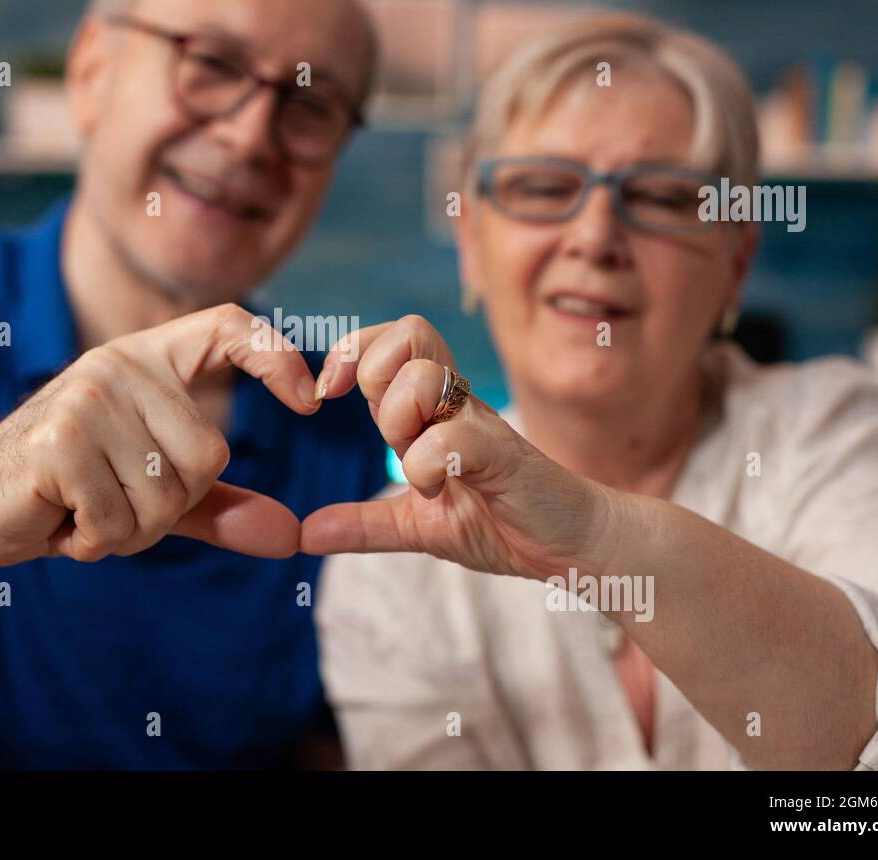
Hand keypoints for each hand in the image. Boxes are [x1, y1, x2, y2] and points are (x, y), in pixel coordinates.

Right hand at [0, 304, 319, 566]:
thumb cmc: (61, 493)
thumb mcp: (148, 496)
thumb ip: (219, 508)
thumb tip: (293, 537)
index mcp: (146, 362)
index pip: (228, 325)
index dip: (277, 355)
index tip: (310, 402)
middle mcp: (118, 364)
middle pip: (209, 456)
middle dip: (168, 509)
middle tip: (112, 505)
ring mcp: (86, 397)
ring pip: (166, 496)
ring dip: (128, 531)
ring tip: (81, 510)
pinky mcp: (57, 439)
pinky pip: (119, 519)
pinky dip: (94, 541)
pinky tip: (59, 520)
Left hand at [304, 315, 617, 578]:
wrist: (570, 546)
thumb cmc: (504, 522)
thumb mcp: (419, 526)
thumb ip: (365, 524)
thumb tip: (307, 532)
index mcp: (435, 408)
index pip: (392, 337)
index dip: (353, 352)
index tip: (327, 395)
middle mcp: (459, 402)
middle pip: (408, 332)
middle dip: (375, 378)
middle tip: (387, 432)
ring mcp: (484, 423)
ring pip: (425, 377)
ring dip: (401, 422)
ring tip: (417, 467)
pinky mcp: (504, 455)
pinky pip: (450, 438)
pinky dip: (427, 468)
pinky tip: (439, 491)